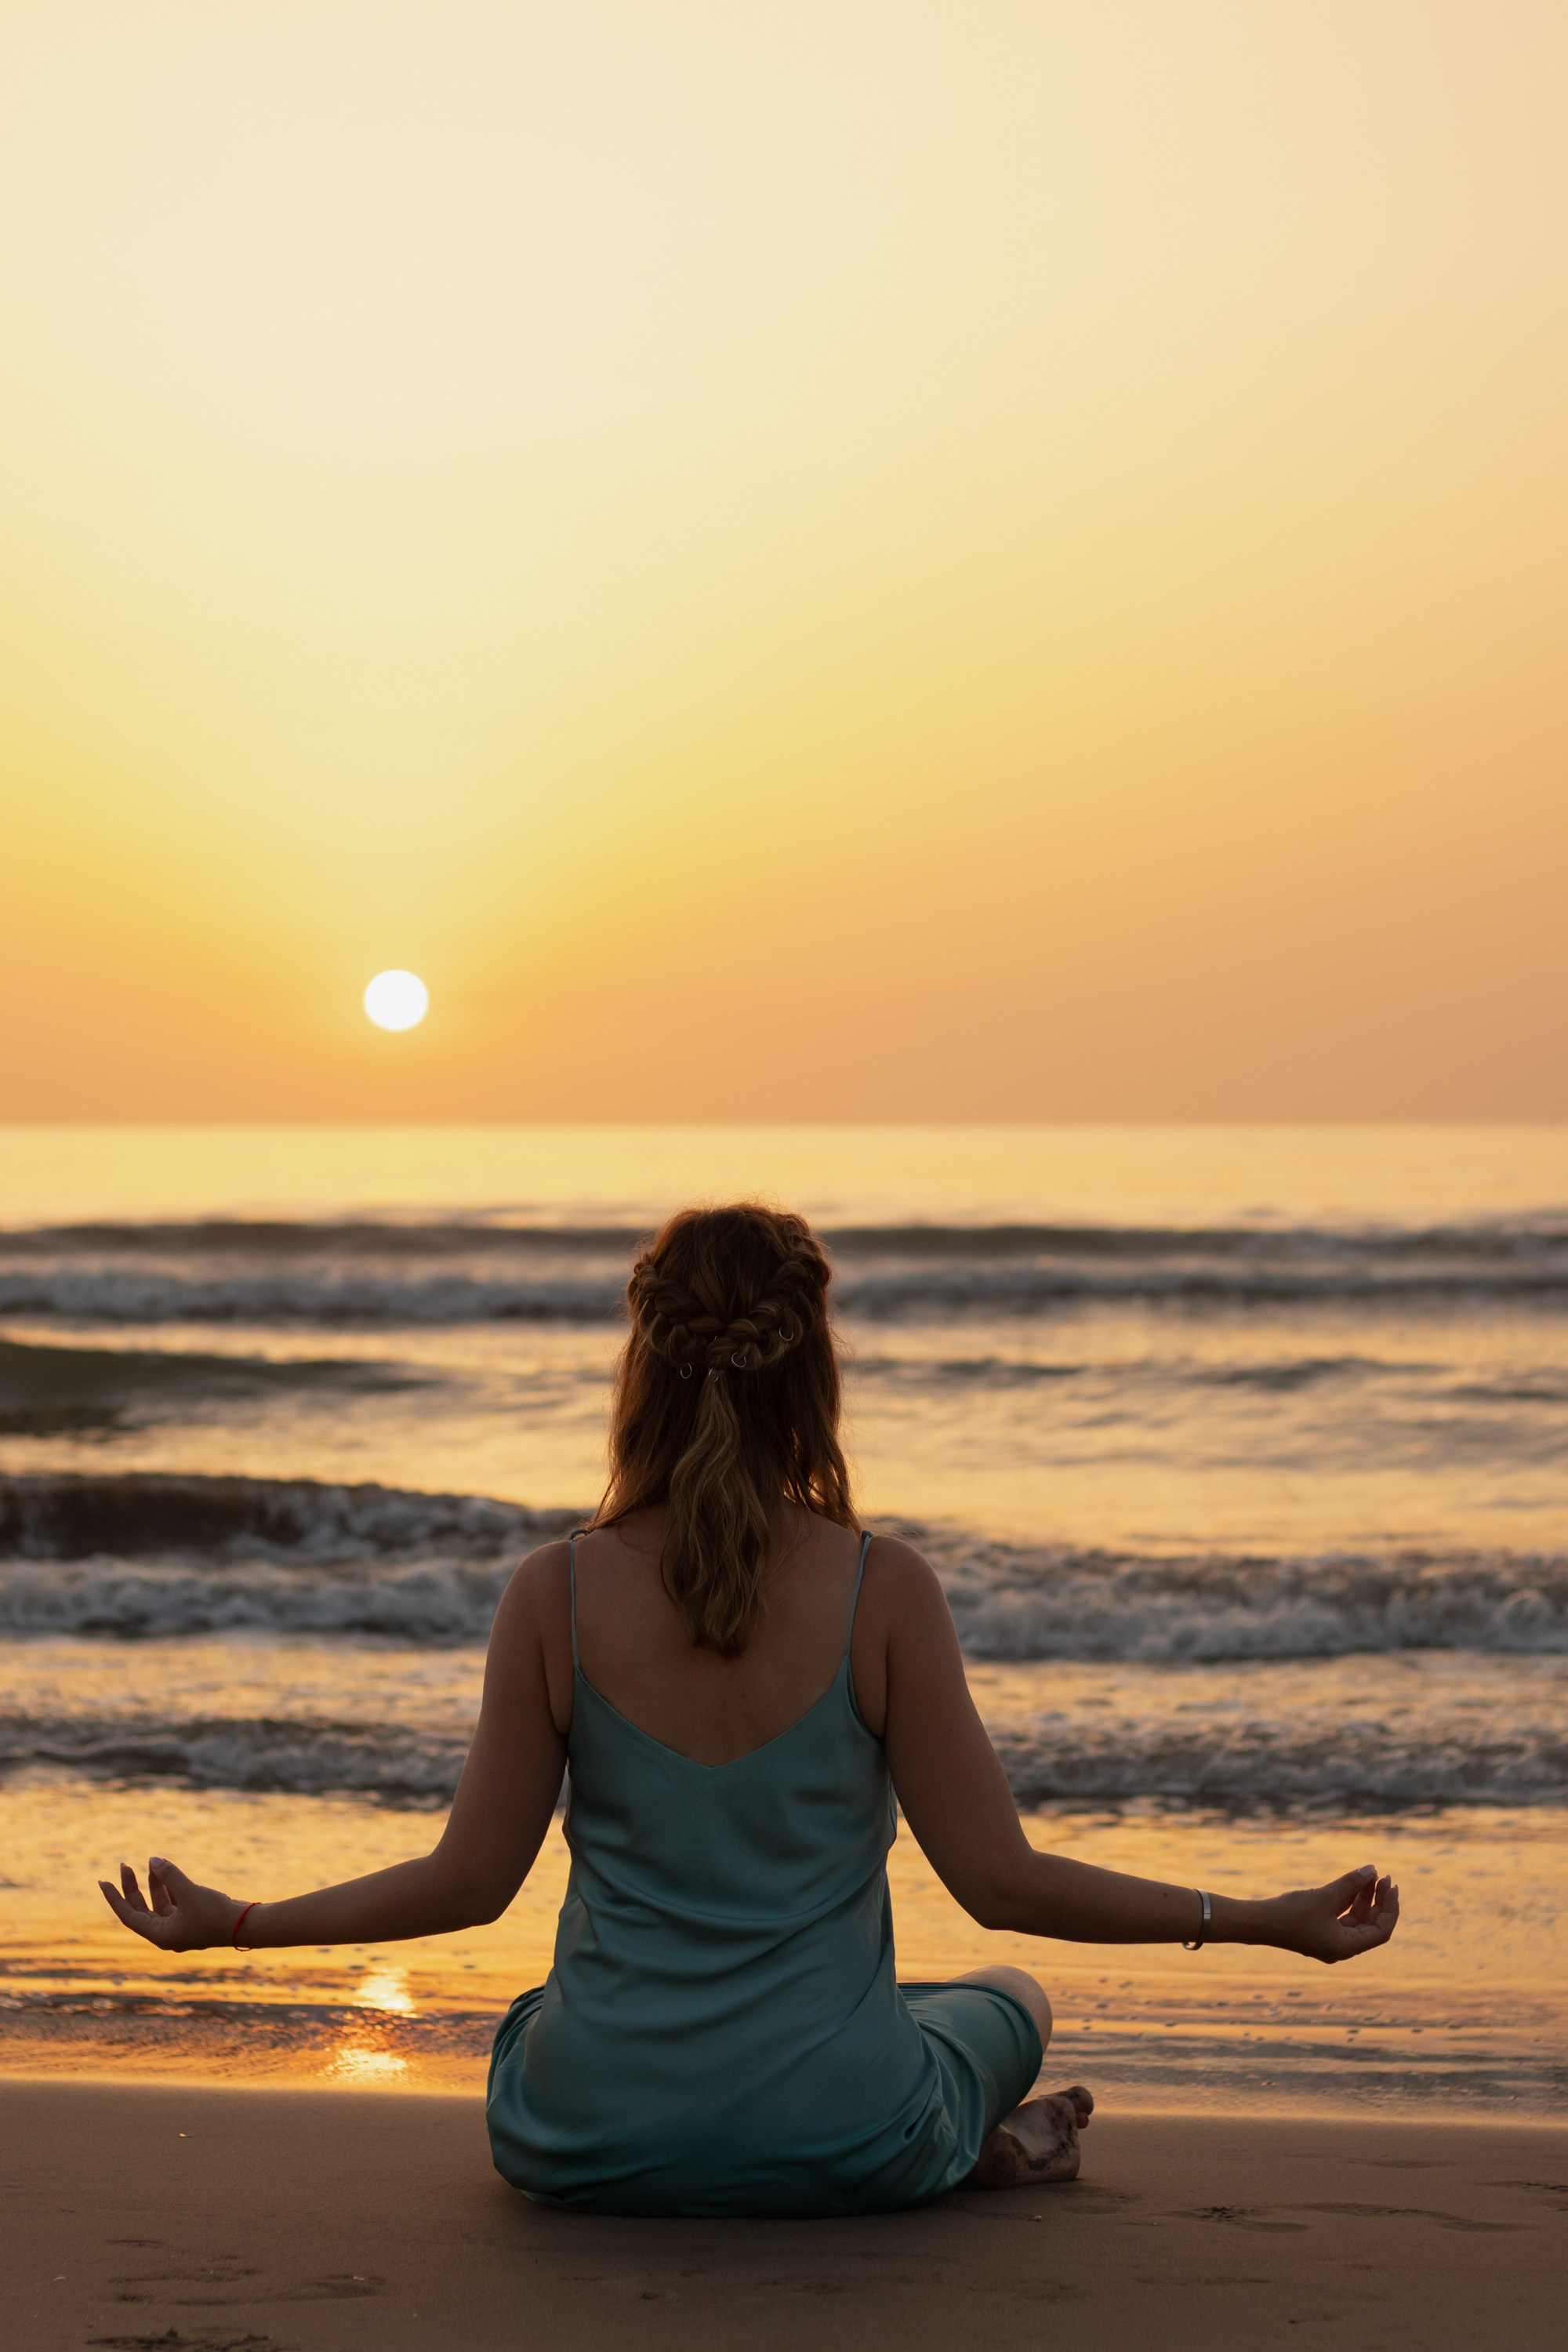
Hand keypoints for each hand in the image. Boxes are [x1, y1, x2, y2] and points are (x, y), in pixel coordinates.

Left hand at [97, 1858, 250, 1953]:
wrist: (247, 1926)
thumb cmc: (216, 1914)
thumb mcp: (190, 1892)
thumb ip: (170, 1875)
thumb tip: (152, 1859)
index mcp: (160, 1935)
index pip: (129, 1915)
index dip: (114, 1898)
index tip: (102, 1881)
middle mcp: (167, 1934)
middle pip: (141, 1910)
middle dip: (132, 1887)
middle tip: (124, 1865)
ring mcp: (180, 1927)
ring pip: (158, 1904)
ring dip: (153, 1884)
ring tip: (151, 1863)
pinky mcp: (192, 1920)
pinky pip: (173, 1903)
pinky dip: (168, 1887)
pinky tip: (168, 1872)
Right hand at [1265, 1864, 1399, 1963]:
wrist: (1259, 1922)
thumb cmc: (1292, 1913)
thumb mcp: (1325, 1896)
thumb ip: (1350, 1883)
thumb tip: (1372, 1869)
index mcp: (1347, 1947)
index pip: (1381, 1931)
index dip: (1390, 1907)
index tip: (1392, 1885)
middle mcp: (1342, 1947)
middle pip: (1370, 1924)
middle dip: (1379, 1900)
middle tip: (1384, 1876)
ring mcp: (1330, 1939)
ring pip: (1356, 1918)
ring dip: (1364, 1897)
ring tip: (1371, 1875)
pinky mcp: (1319, 1930)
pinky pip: (1342, 1916)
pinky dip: (1350, 1900)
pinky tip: (1354, 1882)